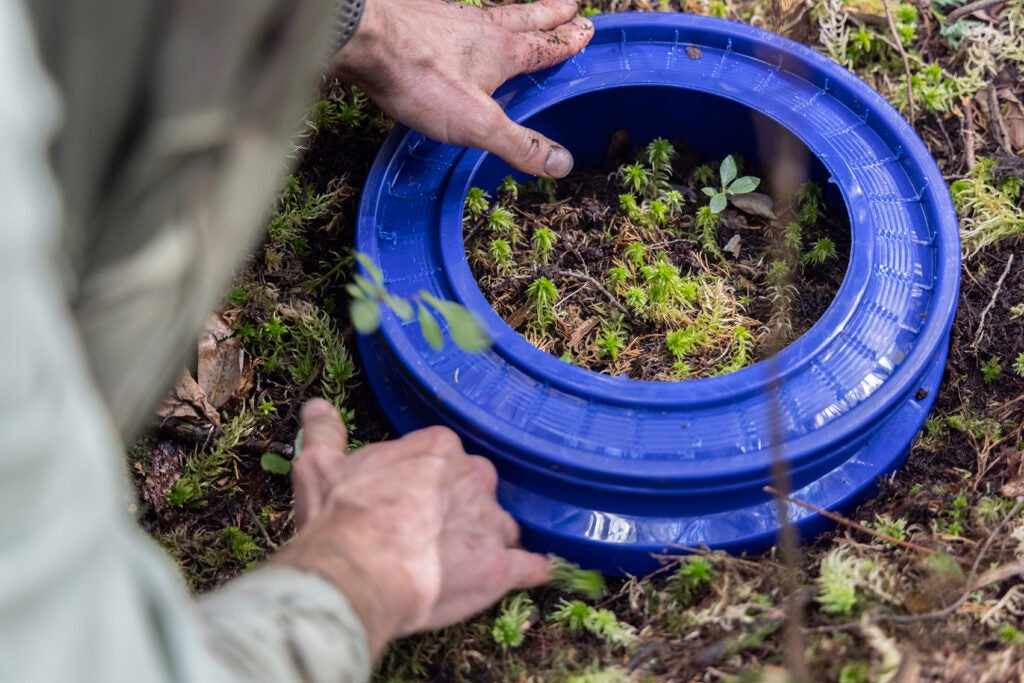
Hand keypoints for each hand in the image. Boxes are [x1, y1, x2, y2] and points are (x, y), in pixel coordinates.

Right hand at [275, 399, 549, 656]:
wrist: (357, 572)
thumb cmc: (341, 517)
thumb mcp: (321, 466)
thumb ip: (324, 433)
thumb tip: (316, 408)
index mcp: (437, 448)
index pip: (446, 456)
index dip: (428, 481)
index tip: (410, 500)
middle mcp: (473, 477)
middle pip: (479, 488)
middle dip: (462, 507)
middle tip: (431, 533)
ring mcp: (490, 522)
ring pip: (502, 526)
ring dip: (489, 540)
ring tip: (463, 563)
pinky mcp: (501, 567)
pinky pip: (529, 565)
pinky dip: (529, 570)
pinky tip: (528, 574)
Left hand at [333, 0, 593, 177]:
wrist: (362, 38)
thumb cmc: (419, 77)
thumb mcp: (477, 123)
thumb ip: (519, 143)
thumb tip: (562, 163)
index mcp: (502, 51)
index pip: (545, 46)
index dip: (567, 41)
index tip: (587, 29)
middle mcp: (480, 28)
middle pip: (524, 17)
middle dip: (549, 14)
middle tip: (570, 3)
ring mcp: (448, 18)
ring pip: (491, 13)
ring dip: (512, 12)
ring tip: (520, 11)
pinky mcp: (418, 17)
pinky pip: (452, 14)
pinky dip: (465, 17)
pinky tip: (455, 20)